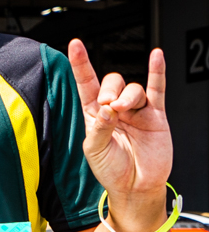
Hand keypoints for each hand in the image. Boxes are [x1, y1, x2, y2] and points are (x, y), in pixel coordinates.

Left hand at [71, 40, 171, 214]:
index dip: (81, 64)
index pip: (86, 84)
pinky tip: (156, 56)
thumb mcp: (95, 151)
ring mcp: (136, 111)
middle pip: (111, 82)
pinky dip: (157, 72)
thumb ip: (99, 128)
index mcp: (94, 115)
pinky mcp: (156, 116)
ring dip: (127, 95)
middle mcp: (115, 109)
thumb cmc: (112, 170)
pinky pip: (157, 89)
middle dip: (109, 89)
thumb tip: (108, 108)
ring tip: (123, 110)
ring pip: (133, 89)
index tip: (75, 44)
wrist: (136, 186)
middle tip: (108, 106)